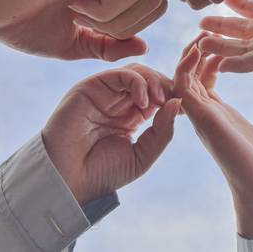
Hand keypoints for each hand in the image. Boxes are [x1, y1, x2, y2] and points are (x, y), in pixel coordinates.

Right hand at [42, 64, 177, 204]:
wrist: (68, 180)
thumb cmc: (103, 172)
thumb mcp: (142, 155)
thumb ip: (162, 130)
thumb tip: (178, 102)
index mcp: (132, 115)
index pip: (158, 93)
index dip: (172, 95)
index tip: (184, 108)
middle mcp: (120, 101)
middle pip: (150, 78)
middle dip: (166, 85)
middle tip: (173, 99)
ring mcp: (106, 92)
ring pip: (137, 71)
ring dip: (154, 81)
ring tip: (158, 100)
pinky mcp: (91, 86)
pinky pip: (120, 74)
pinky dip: (138, 82)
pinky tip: (143, 102)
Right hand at [173, 43, 252, 238]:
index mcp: (222, 114)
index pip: (205, 81)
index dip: (208, 61)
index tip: (218, 43)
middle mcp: (207, 114)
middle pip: (190, 77)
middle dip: (195, 54)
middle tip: (205, 32)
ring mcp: (201, 115)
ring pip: (182, 79)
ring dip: (187, 57)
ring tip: (200, 36)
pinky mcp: (201, 116)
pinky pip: (183, 86)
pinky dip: (185, 67)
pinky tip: (196, 51)